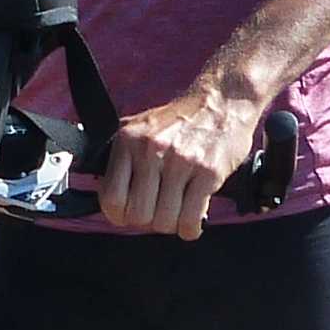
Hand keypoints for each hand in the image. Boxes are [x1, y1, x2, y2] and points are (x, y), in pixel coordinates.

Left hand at [98, 86, 266, 241]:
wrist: (222, 100)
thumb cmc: (181, 119)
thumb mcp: (141, 128)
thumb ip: (123, 158)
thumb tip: (107, 195)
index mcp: (129, 141)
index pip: (111, 199)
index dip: (119, 215)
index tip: (130, 214)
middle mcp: (151, 150)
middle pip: (138, 215)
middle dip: (149, 221)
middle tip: (159, 211)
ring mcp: (180, 162)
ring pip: (164, 221)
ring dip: (172, 224)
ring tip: (178, 212)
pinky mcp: (208, 172)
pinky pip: (190, 220)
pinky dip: (190, 229)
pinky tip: (193, 220)